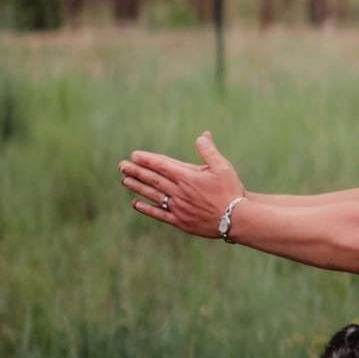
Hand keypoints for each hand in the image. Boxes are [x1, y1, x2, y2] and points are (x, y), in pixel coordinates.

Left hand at [120, 133, 245, 237]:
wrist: (236, 219)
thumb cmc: (231, 191)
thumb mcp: (223, 167)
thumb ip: (209, 151)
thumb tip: (202, 136)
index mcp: (187, 177)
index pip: (162, 165)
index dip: (147, 160)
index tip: (134, 155)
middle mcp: (179, 192)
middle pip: (153, 179)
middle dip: (136, 171)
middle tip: (121, 165)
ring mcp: (178, 207)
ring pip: (152, 195)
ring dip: (137, 187)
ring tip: (125, 180)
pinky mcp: (180, 221)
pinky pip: (159, 214)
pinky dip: (147, 209)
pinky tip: (136, 204)